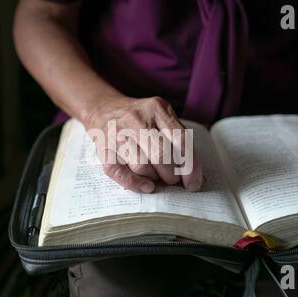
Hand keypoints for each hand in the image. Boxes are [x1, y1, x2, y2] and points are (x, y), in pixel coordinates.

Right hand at [83, 95, 202, 192]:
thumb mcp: (161, 115)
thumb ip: (177, 137)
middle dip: (172, 176)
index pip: (180, 140)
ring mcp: (118, 134)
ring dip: (154, 179)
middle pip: (162, 156)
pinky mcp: (104, 149)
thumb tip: (194, 173)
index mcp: (157, 109)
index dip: (190, 166)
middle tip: (173, 179)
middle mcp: (137, 119)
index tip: (194, 183)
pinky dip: (135, 184)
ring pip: (142, 167)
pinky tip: (146, 186)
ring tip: (156, 176)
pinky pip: (120, 173)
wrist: (103, 108)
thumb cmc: (139, 118)